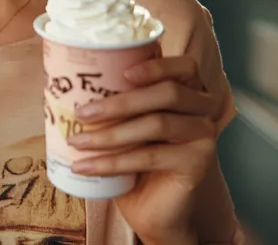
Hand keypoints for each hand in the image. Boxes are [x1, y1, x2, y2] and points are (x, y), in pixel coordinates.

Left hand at [66, 54, 218, 242]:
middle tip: (82, 112)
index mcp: (189, 90)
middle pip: (168, 93)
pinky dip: (113, 162)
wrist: (155, 211)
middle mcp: (203, 109)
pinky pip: (151, 156)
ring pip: (157, 124)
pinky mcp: (198, 163)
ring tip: (76, 141)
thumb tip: (72, 83)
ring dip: (110, 134)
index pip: (183, 66)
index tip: (124, 73)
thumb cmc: (136, 161)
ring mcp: (205, 135)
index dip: (157, 65)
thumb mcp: (127, 125)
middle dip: (121, 102)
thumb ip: (118, 101)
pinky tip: (85, 167)